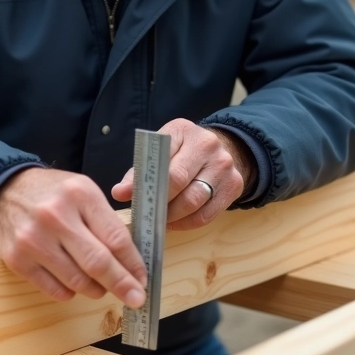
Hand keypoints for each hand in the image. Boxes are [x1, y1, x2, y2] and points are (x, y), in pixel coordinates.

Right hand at [0, 167, 147, 307]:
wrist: (2, 191)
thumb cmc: (51, 194)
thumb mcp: (82, 192)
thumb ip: (105, 222)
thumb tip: (131, 262)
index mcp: (80, 194)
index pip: (115, 238)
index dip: (133, 264)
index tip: (143, 279)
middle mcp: (56, 216)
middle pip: (98, 263)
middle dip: (122, 285)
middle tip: (136, 298)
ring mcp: (34, 239)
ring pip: (78, 281)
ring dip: (96, 290)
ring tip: (100, 287)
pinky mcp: (17, 260)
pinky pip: (55, 290)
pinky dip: (70, 292)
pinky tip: (72, 282)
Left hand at [111, 119, 255, 230]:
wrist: (224, 148)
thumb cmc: (183, 151)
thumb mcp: (161, 150)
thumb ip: (140, 169)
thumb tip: (119, 193)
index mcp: (183, 131)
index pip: (160, 158)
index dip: (142, 181)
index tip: (125, 197)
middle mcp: (207, 145)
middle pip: (178, 182)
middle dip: (157, 202)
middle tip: (144, 214)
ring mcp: (224, 166)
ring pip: (193, 201)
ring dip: (172, 216)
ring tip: (158, 220)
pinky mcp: (234, 185)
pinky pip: (207, 214)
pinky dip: (186, 224)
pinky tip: (175, 223)